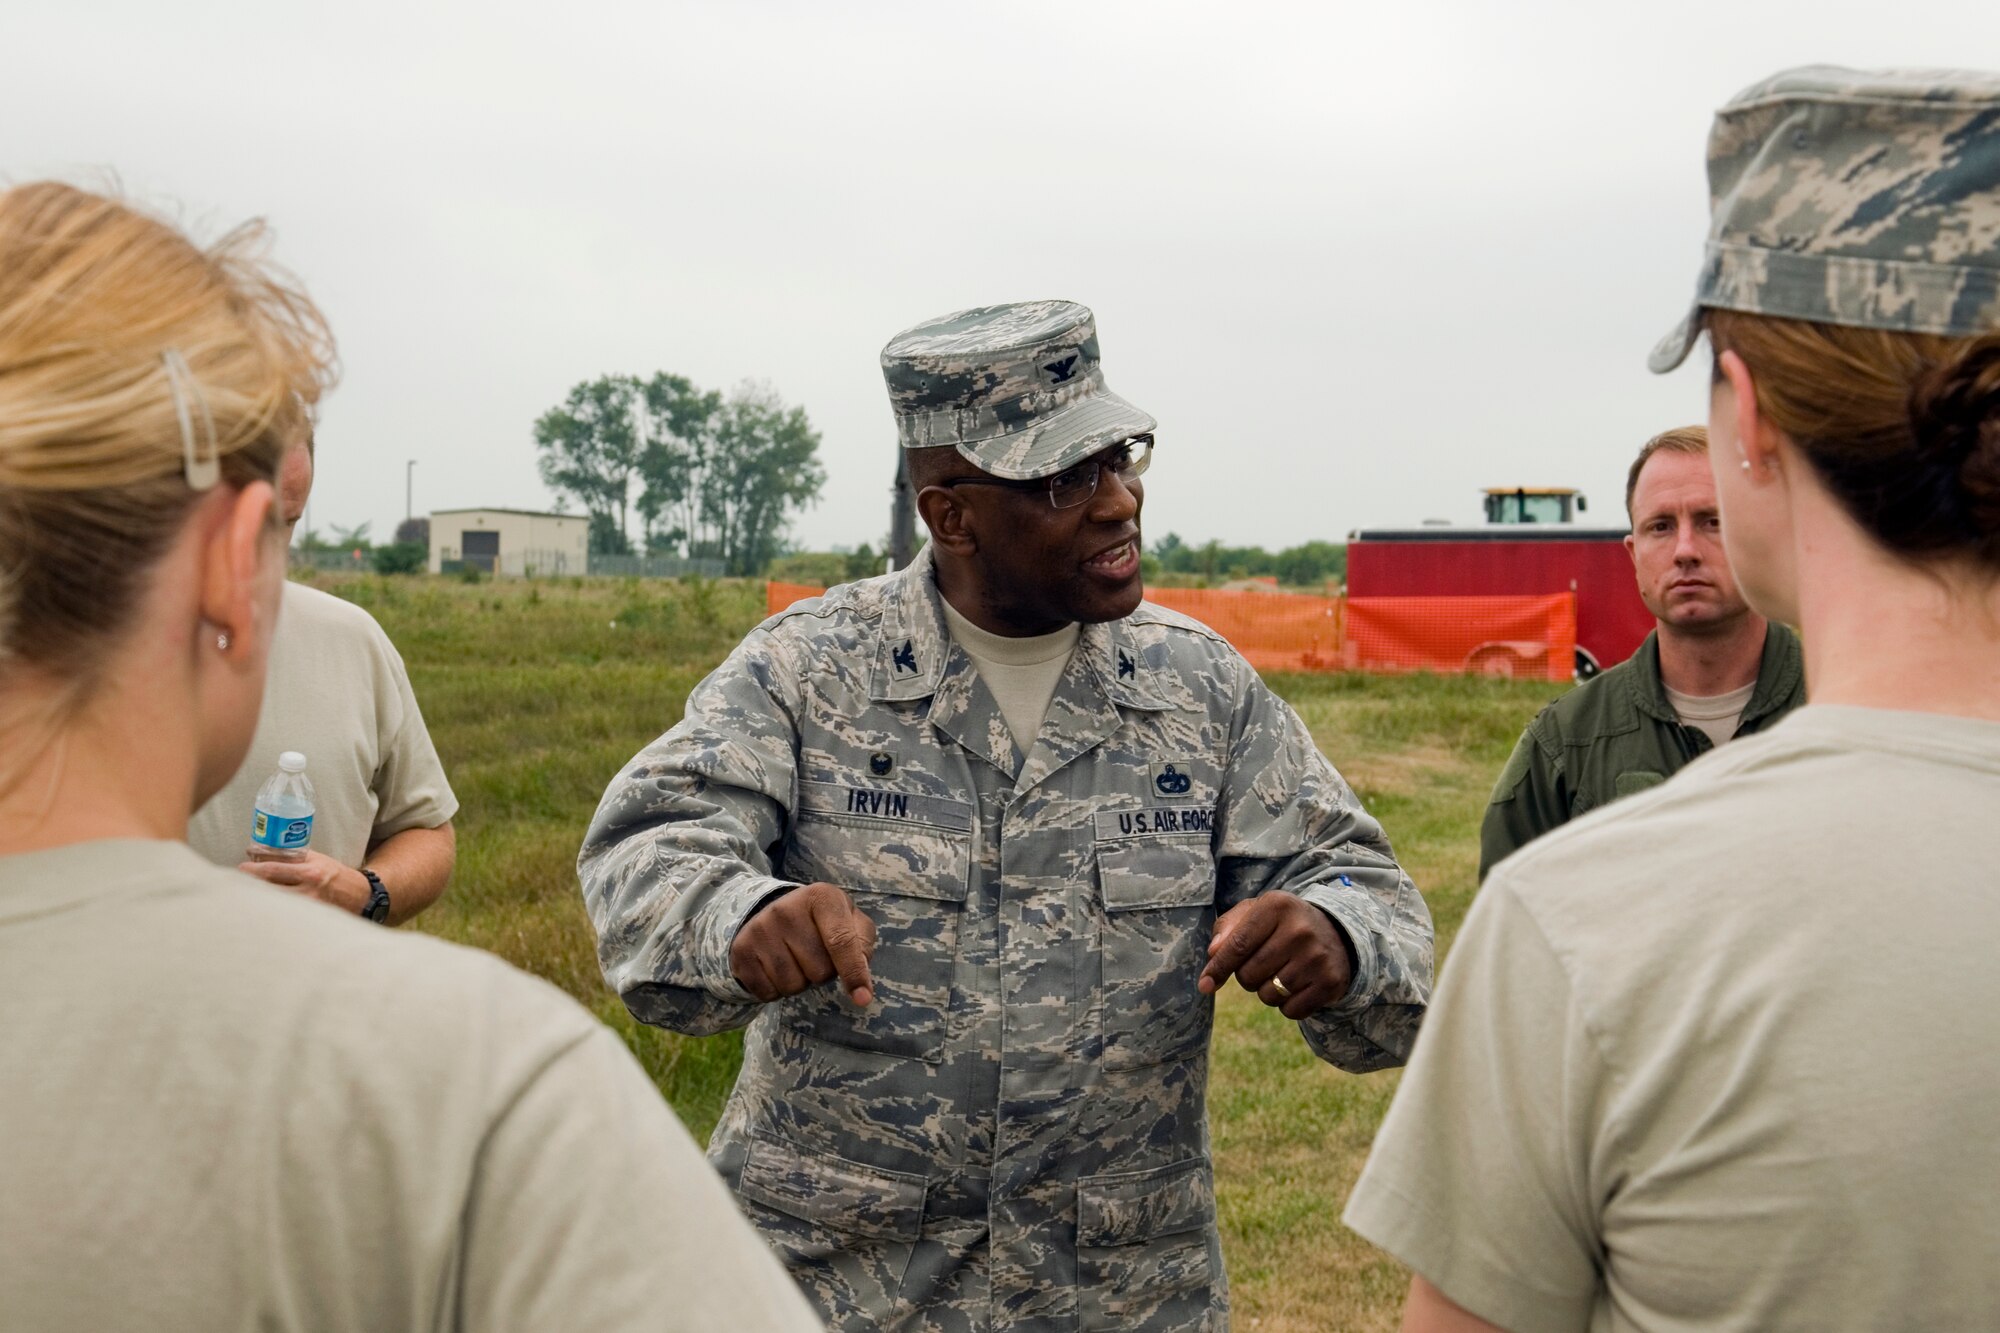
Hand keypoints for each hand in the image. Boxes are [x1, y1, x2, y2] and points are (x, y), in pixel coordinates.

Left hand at [237, 849, 370, 914]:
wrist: (359, 895)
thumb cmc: (334, 874)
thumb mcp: (316, 859)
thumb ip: (292, 857)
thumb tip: (259, 853)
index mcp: (310, 873)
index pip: (274, 871)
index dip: (253, 870)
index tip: (241, 867)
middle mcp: (309, 892)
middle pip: (269, 891)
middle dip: (250, 886)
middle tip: (237, 883)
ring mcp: (308, 909)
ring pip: (274, 905)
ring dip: (258, 900)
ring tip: (246, 895)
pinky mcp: (308, 920)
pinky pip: (284, 915)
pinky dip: (271, 911)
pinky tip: (262, 909)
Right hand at [731, 882, 877, 1006]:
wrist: (772, 913)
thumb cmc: (823, 922)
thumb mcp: (850, 921)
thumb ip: (862, 946)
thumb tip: (860, 985)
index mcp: (821, 897)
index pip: (841, 941)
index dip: (854, 973)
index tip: (863, 999)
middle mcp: (786, 909)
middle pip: (819, 971)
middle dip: (824, 973)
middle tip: (814, 954)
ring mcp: (760, 929)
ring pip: (793, 985)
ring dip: (800, 983)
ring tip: (795, 959)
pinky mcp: (741, 950)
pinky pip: (768, 993)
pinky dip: (777, 990)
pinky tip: (776, 968)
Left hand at [1198, 893, 1354, 1018]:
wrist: (1337, 933)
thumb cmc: (1282, 923)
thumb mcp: (1255, 913)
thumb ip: (1228, 928)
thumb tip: (1213, 953)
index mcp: (1277, 906)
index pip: (1237, 945)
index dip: (1218, 968)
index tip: (1204, 984)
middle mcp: (1300, 930)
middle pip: (1249, 975)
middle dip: (1246, 976)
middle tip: (1264, 963)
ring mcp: (1317, 958)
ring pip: (1267, 996)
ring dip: (1266, 991)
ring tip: (1282, 971)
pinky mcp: (1331, 983)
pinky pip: (1290, 1011)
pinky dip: (1287, 1005)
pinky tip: (1298, 985)